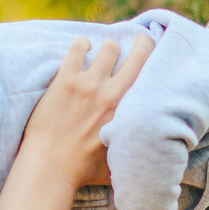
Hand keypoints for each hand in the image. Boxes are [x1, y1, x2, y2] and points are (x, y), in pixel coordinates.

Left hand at [12, 35, 152, 189]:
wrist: (51, 167)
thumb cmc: (85, 169)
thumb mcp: (121, 160)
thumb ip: (136, 148)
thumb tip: (155, 151)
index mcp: (129, 110)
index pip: (152, 75)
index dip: (157, 60)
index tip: (157, 54)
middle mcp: (113, 92)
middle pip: (139, 51)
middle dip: (142, 42)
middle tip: (140, 40)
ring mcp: (88, 83)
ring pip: (109, 47)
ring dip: (109, 48)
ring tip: (104, 52)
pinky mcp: (65, 80)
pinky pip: (78, 48)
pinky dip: (82, 45)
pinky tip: (83, 48)